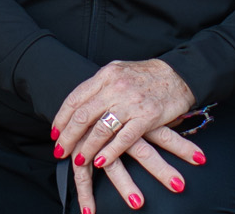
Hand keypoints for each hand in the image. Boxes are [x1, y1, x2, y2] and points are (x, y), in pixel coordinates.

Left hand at [51, 59, 199, 211]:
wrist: (179, 75)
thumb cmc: (146, 76)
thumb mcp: (119, 72)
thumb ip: (99, 86)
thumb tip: (78, 105)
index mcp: (106, 75)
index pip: (75, 98)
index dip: (61, 118)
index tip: (55, 133)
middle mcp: (115, 87)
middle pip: (83, 115)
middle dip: (68, 136)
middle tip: (60, 151)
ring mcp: (131, 103)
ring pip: (100, 129)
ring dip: (86, 148)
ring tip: (78, 160)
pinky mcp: (147, 117)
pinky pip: (123, 139)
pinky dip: (110, 152)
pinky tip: (100, 161)